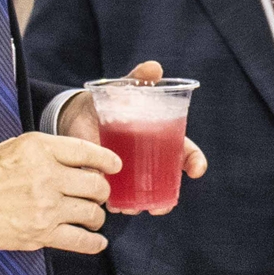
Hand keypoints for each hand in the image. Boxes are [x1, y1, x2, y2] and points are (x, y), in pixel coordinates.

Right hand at [0, 132, 116, 254]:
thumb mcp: (13, 146)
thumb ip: (46, 150)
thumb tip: (76, 158)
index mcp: (40, 149)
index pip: (87, 152)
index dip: (107, 160)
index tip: (114, 166)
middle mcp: (47, 176)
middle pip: (96, 185)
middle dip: (101, 191)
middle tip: (96, 195)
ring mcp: (47, 207)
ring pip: (93, 213)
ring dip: (96, 217)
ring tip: (91, 217)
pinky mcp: (42, 234)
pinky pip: (81, 241)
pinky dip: (93, 243)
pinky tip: (96, 241)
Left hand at [54, 60, 207, 214]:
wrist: (77, 112)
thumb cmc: (109, 99)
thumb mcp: (124, 88)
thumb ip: (138, 77)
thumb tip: (154, 67)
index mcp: (162, 135)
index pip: (186, 152)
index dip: (195, 162)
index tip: (196, 170)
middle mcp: (151, 157)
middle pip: (168, 180)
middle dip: (169, 196)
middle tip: (163, 206)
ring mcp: (132, 169)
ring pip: (145, 193)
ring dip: (142, 203)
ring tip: (133, 207)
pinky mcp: (111, 176)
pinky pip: (120, 195)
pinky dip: (119, 202)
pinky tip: (115, 206)